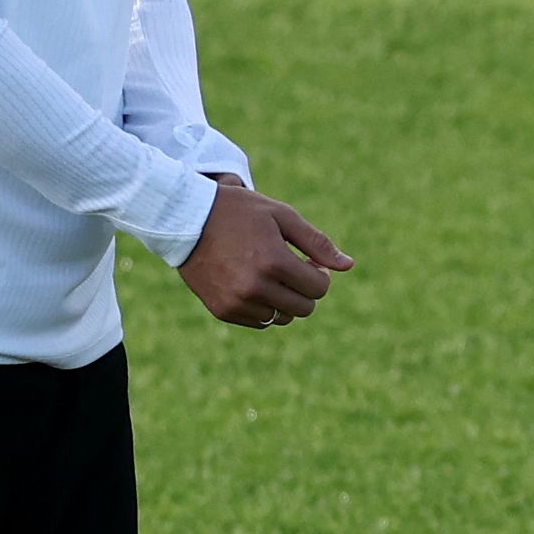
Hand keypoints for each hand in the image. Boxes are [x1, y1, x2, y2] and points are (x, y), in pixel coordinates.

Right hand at [178, 184, 351, 327]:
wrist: (185, 219)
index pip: (319, 288)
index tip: (309, 262)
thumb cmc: (238, 212)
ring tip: (270, 275)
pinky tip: (252, 283)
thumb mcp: (281, 216)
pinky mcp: (223, 311)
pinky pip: (259, 321)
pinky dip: (263, 307)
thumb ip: (317, 242)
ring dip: (284, 300)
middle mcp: (256, 287)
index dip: (320, 274)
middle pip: (304, 308)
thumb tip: (348, 266)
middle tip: (292, 269)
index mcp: (274, 261)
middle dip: (305, 290)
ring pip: (282, 317)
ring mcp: (238, 302)